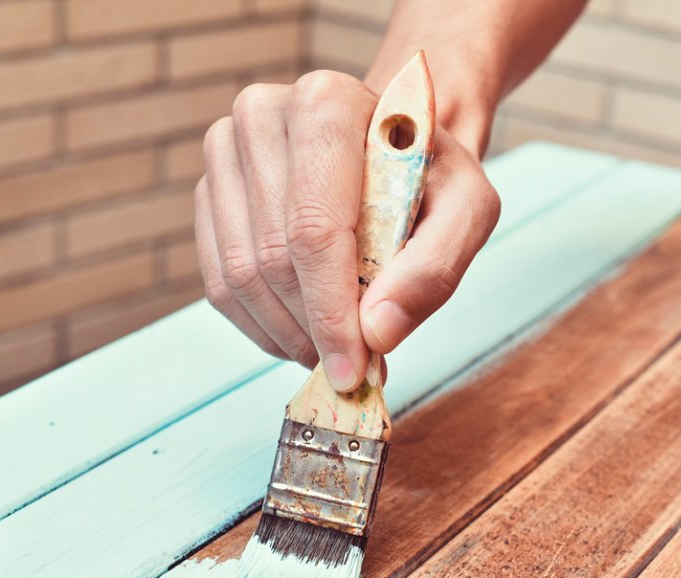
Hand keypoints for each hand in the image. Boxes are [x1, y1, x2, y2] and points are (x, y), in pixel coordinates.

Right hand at [195, 71, 499, 390]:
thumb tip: (376, 333)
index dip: (331, 313)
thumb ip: (434, 269)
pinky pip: (219, 280)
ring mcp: (226, 152)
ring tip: (334, 354)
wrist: (396, 150)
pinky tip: (304, 335)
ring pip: (239, 275)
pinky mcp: (211, 191)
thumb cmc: (436, 176)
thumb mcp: (469, 211)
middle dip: (315, 331)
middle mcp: (263, 115)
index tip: (354, 370)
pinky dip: (262, 325)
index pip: (315, 230)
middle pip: (275, 258)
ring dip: (288, 335)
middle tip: (356, 369)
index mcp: (327, 105)